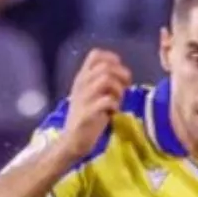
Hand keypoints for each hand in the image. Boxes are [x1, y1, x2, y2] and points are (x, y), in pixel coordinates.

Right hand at [55, 49, 131, 163]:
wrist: (73, 141)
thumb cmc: (87, 117)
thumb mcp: (92, 94)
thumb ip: (103, 82)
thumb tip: (124, 75)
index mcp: (81, 77)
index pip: (95, 55)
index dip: (112, 59)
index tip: (120, 73)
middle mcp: (81, 84)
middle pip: (105, 67)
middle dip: (121, 75)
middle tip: (125, 89)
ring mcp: (83, 98)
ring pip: (106, 80)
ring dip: (118, 90)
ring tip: (117, 101)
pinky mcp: (87, 113)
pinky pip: (107, 100)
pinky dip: (115, 105)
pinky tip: (113, 113)